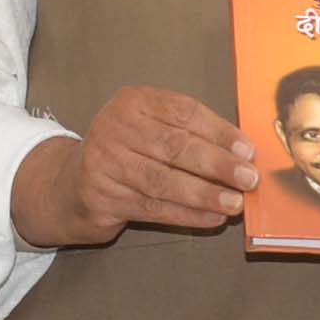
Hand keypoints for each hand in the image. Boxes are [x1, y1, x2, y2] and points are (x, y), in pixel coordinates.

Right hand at [12, 87, 253, 247]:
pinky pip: (154, 207)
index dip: (219, 132)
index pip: (183, 113)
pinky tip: (211, 217)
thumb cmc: (125, 153)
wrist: (71, 185)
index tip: (247, 150)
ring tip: (234, 203)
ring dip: (205, 194)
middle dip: (217, 164)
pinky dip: (187, 214)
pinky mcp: (102, 197)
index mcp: (132, 102)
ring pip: (164, 181)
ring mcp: (104, 163)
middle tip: (248, 178)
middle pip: (175, 146)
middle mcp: (114, 128)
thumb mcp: (150, 128)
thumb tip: (242, 153)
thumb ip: (189, 133)